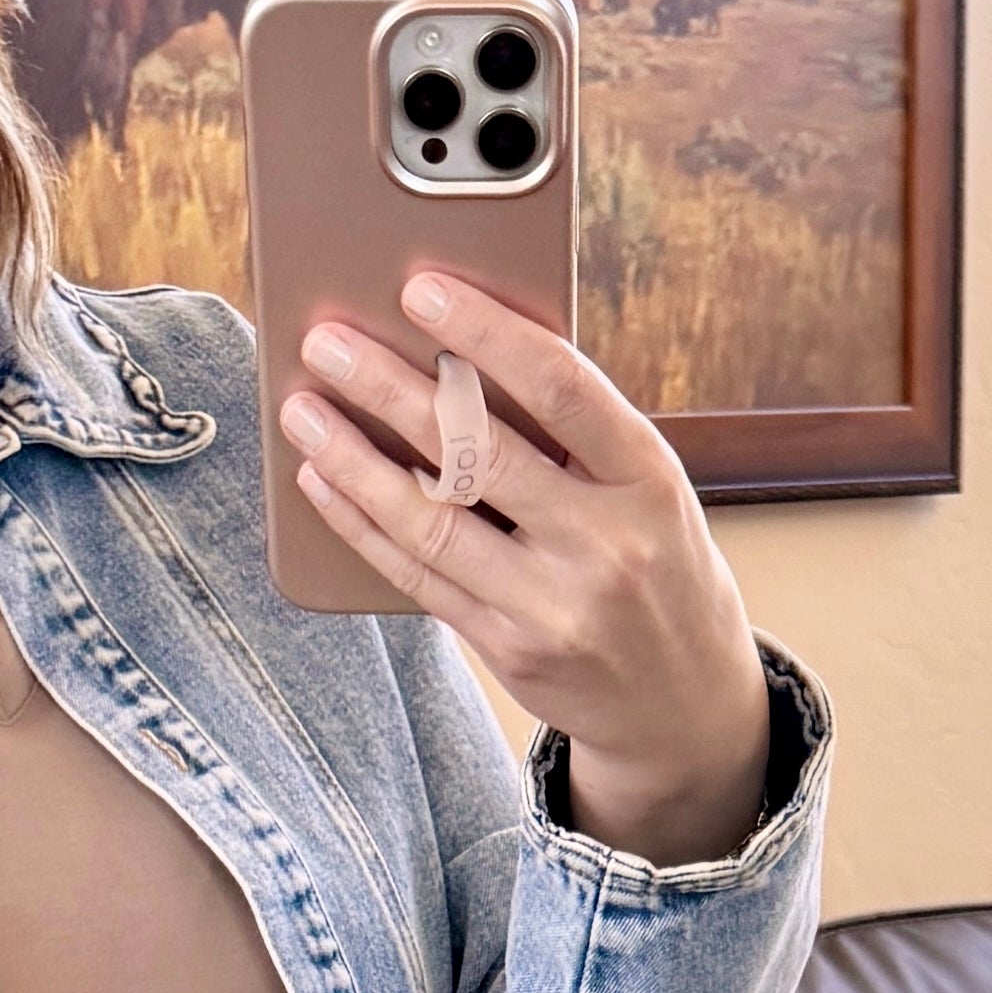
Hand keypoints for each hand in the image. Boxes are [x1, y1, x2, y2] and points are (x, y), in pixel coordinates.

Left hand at [279, 273, 773, 865]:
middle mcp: (606, 543)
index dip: (486, 333)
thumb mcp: (649, 491)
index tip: (422, 288)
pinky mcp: (511, 651)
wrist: (687, 704)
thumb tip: (460, 354)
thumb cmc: (658, 566)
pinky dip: (361, 523)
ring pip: (432, 519)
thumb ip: (576, 437)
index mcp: (650, 479)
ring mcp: (555, 606)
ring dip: (354, 457)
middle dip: (391, 388)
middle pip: (479, 451)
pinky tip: (322, 480)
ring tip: (304, 408)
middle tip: (327, 340)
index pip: (562, 388)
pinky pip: (418, 577)